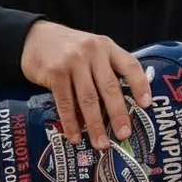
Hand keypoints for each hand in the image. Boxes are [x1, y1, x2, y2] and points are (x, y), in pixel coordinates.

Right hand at [20, 20, 150, 149]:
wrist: (34, 38)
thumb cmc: (69, 48)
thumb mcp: (93, 49)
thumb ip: (108, 67)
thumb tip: (125, 101)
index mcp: (107, 47)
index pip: (130, 65)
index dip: (140, 85)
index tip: (146, 105)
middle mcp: (93, 52)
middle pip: (110, 87)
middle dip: (118, 114)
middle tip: (124, 134)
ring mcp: (73, 62)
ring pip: (88, 99)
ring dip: (95, 125)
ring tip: (101, 144)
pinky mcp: (55, 73)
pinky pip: (66, 103)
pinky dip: (71, 123)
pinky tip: (76, 137)